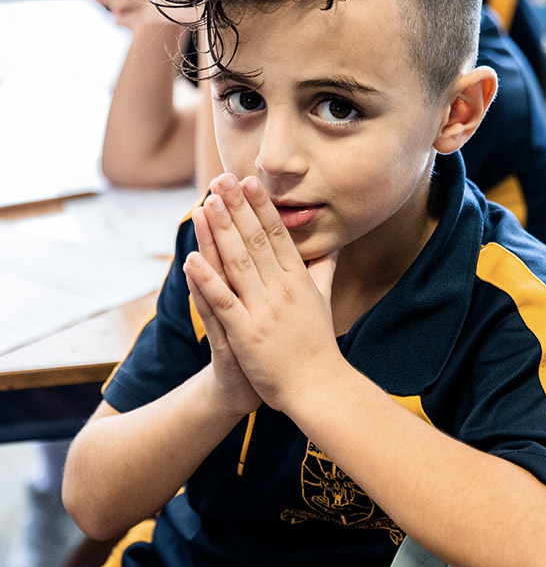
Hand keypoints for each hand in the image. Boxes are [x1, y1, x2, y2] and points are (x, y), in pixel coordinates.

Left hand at [183, 174, 341, 412]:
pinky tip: (193, 259)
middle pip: (256, 240)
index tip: (249, 181)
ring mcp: (263, 311)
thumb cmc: (317, 343)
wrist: (317, 387)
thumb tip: (332, 244)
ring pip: (239, 263)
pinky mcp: (246, 334)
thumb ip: (323, 269)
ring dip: (221, 232)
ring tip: (206, 204)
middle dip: (237, 207)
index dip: (261, 206)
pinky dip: (207, 280)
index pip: (277, 234)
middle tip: (221, 179)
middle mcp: (282, 289)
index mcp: (298, 279)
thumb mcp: (323, 300)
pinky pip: (224, 302)